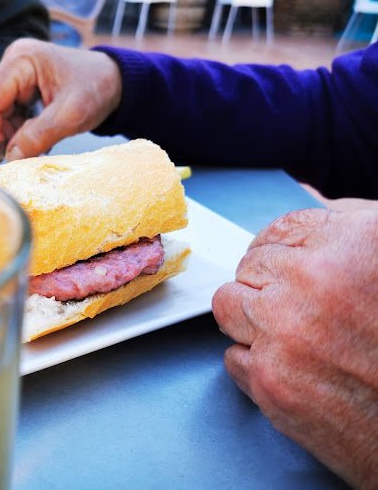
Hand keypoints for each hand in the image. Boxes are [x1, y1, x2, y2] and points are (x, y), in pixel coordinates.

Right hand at [0, 39, 121, 159]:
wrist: (116, 81)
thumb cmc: (97, 87)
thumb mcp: (71, 114)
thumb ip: (39, 136)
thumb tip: (11, 157)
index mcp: (22, 59)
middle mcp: (14, 63)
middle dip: (2, 135)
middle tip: (17, 158)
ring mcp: (18, 75)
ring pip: (1, 113)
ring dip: (13, 136)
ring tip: (33, 150)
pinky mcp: (24, 88)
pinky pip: (12, 114)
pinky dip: (21, 132)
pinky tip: (36, 142)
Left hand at [212, 208, 377, 487]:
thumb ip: (348, 223)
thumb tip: (309, 196)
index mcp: (352, 245)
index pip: (279, 231)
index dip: (281, 251)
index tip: (286, 267)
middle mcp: (314, 283)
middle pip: (249, 267)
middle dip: (267, 285)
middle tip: (299, 309)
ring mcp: (286, 334)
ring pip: (228, 307)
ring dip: (252, 320)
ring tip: (295, 338)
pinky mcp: (272, 383)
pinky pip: (233, 357)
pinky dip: (256, 363)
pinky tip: (296, 370)